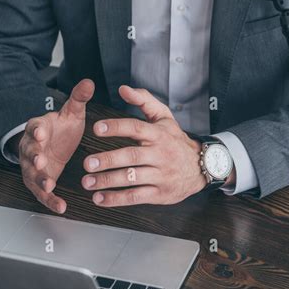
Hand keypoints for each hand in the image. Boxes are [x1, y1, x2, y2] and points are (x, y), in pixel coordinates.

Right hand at [19, 78, 94, 213]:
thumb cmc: (61, 128)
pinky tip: (61, 206)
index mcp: (38, 128)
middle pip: (29, 152)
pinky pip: (42, 193)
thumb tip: (89, 82)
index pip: (34, 127)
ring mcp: (33, 167)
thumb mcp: (71, 113)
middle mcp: (31, 148)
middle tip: (40, 161)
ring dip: (39, 180)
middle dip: (34, 157)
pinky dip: (50, 200)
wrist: (53, 143)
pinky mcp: (39, 182)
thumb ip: (78, 99)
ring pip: (32, 174)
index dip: (37, 130)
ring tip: (48, 185)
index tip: (41, 132)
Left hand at [81, 86, 207, 206]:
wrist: (201, 166)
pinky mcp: (159, 193)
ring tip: (88, 182)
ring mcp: (160, 175)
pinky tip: (99, 198)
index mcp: (158, 134)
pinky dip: (116, 199)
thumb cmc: (176, 139)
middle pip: (131, 156)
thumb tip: (123, 89)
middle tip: (88, 163)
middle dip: (108, 160)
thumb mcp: (164, 116)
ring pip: (132, 178)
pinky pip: (136, 197)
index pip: (136, 128)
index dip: (116, 127)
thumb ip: (143, 100)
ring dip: (108, 181)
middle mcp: (160, 154)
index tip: (96, 128)